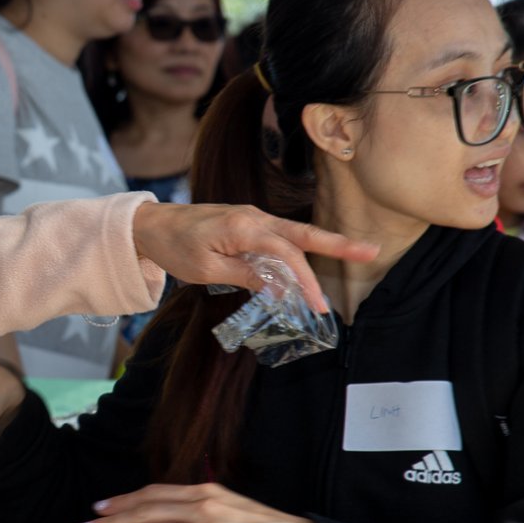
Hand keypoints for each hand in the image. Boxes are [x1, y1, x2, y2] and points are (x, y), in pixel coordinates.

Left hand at [132, 202, 377, 312]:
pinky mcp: (247, 224)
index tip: (318, 304)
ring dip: (323, 245)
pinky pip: (280, 237)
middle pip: (303, 234)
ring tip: (356, 252)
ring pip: (294, 234)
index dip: (306, 279)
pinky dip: (298, 249)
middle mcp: (254, 218)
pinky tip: (309, 266)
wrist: (152, 225)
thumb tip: (280, 290)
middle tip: (371, 251)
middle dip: (338, 244)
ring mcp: (252, 218)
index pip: (288, 253)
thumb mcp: (207, 270)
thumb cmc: (175, 247)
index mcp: (245, 228)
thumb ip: (246, 276)